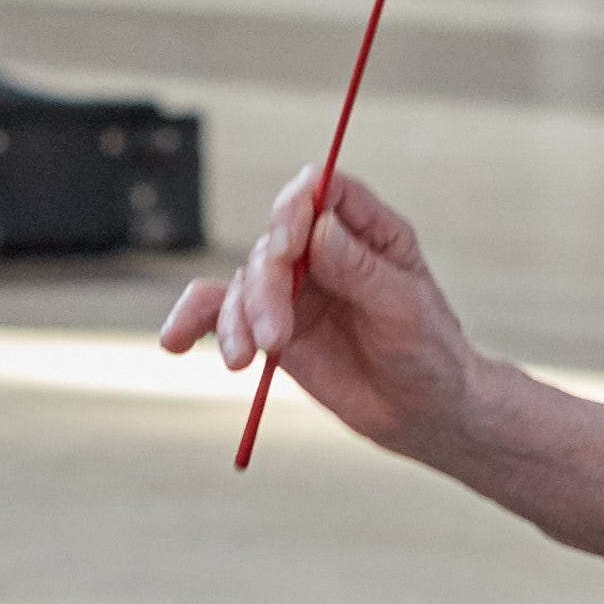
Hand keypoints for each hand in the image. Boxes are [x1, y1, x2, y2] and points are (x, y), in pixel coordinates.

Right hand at [156, 169, 479, 461]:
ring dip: (237, 319)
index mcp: (367, 230)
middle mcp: (324, 250)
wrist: (423, 412)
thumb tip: (318, 228)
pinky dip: (194, 321)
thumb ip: (361, 270)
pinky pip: (223, 313)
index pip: (321, 191)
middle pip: (275, 242)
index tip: (287, 245)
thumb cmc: (429, 352)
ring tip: (243, 362)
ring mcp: (295, 288)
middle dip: (265, 287)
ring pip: (245, 281)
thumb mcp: (406, 309)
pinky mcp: (272, 325)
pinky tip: (175, 341)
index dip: (295, 206)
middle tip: (274, 339)